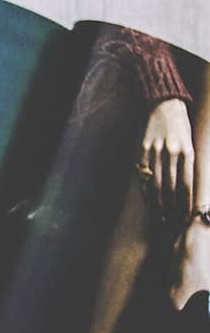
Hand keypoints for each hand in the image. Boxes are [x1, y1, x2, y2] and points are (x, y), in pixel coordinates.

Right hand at [140, 99, 193, 215]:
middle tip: (173, 226)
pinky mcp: (142, 151)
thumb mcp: (191, 146)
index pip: (186, 186)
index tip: (185, 220)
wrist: (164, 106)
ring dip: (159, 206)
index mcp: (187, 152)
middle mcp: (171, 153)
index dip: (185, 206)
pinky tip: (150, 204)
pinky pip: (144, 176)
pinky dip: (147, 192)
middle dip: (172, 210)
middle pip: (171, 189)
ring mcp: (155, 153)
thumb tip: (187, 195)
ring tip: (162, 220)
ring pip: (156, 185)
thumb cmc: (181, 129)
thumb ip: (188, 167)